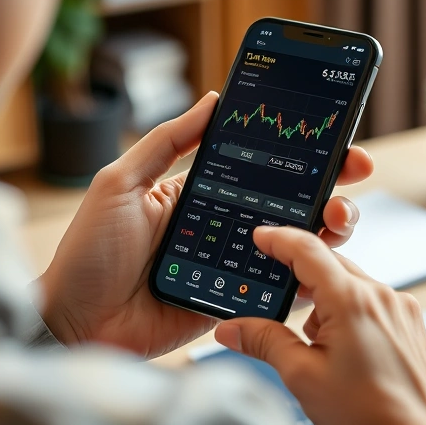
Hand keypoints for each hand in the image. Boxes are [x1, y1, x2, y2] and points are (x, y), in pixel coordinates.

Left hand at [38, 92, 374, 357]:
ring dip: (328, 226)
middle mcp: (222, 225)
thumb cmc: (87, 253)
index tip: (333, 134)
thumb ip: (167, 142)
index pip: (259, 164)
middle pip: (290, 201)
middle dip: (329, 183)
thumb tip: (213, 100)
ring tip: (339, 217)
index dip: (298, 149)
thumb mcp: (120, 182)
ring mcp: (231, 265)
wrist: (71, 324)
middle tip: (354, 170)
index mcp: (198, 192)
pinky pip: (278, 288)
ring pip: (295, 243)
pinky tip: (325, 264)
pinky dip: (308, 277)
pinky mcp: (234, 302)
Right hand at [214, 227, 425, 424]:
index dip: (280, 239)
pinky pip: (373, 301)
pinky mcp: (410, 322)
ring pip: (352, 284)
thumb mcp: (302, 376)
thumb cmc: (367, 415)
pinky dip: (352, 312)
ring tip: (318, 346)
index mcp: (353, 301)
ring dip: (328, 301)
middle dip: (302, 279)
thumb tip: (232, 329)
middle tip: (279, 298)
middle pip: (331, 266)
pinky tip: (345, 348)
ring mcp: (401, 308)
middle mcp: (382, 296)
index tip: (262, 237)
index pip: (309, 250)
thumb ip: (265, 342)